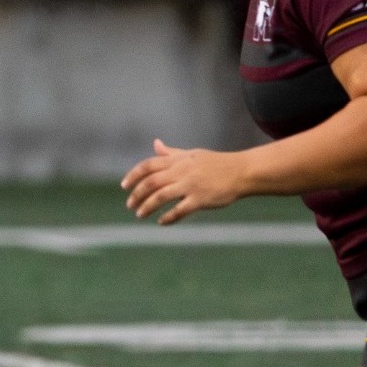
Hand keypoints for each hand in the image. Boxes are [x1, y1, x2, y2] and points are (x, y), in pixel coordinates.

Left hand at [121, 139, 249, 224]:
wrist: (242, 172)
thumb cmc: (216, 163)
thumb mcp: (192, 154)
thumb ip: (171, 153)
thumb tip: (155, 144)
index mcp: (178, 160)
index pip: (148, 166)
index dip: (133, 176)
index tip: (124, 186)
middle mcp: (181, 172)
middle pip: (151, 182)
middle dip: (137, 194)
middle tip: (129, 205)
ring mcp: (191, 186)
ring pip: (161, 197)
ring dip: (147, 207)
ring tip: (139, 215)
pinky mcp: (201, 199)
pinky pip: (180, 210)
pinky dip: (168, 217)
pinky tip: (161, 222)